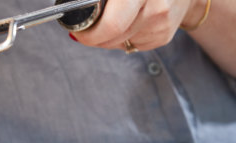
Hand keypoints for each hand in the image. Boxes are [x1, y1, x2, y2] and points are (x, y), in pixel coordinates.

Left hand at [71, 0, 202, 51]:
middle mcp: (156, 4)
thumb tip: (72, 13)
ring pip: (120, 43)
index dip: (90, 32)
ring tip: (111, 19)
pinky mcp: (164, 35)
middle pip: (113, 36)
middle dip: (94, 37)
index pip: (111, 24)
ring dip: (109, 36)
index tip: (78, 30)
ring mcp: (162, 21)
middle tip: (85, 31)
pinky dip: (124, 37)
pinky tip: (130, 21)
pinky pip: (133, 44)